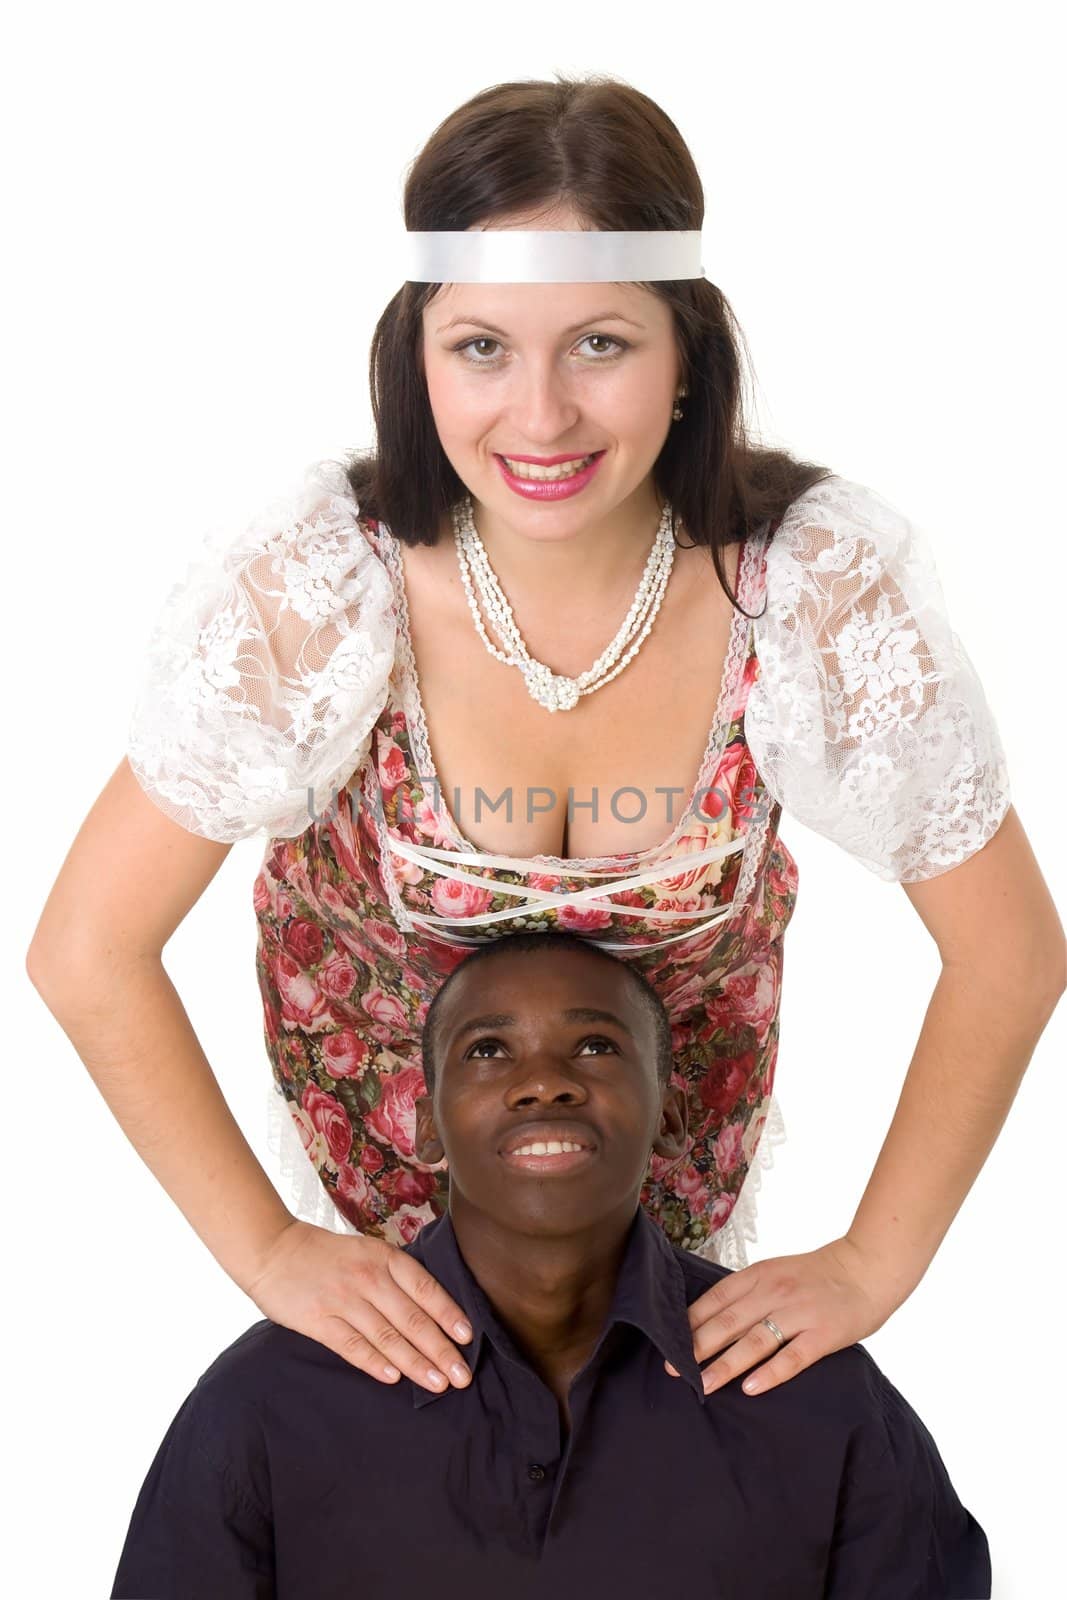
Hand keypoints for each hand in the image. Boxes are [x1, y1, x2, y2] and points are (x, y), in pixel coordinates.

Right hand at [243, 1219, 474, 1393]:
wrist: (272, 1249)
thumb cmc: (326, 1254)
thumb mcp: (366, 1251)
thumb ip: (394, 1276)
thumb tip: (431, 1310)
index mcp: (384, 1257)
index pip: (426, 1288)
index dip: (449, 1315)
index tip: (468, 1339)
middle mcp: (368, 1277)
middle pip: (412, 1319)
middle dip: (441, 1350)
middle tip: (462, 1376)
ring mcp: (343, 1299)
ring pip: (388, 1336)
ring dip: (415, 1363)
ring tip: (438, 1384)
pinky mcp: (318, 1319)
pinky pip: (351, 1345)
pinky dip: (374, 1362)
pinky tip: (393, 1378)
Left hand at [665, 1236, 900, 1396]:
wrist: (868, 1268)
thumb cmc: (818, 1275)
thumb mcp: (776, 1272)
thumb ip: (749, 1292)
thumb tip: (713, 1320)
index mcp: (759, 1274)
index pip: (716, 1299)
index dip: (690, 1323)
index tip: (668, 1344)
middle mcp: (774, 1291)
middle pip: (728, 1322)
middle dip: (698, 1348)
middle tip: (674, 1370)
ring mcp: (799, 1313)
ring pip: (754, 1341)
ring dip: (726, 1365)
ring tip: (703, 1385)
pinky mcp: (823, 1334)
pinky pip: (792, 1357)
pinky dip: (770, 1373)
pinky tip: (751, 1388)